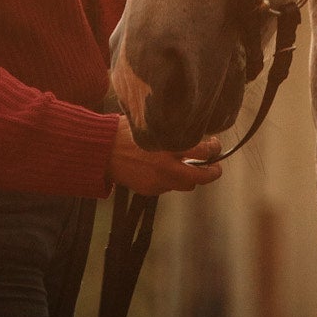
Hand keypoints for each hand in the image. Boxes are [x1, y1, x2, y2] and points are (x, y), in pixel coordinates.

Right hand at [106, 116, 221, 193]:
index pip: (201, 151)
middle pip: (200, 177)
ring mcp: (158, 181)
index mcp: (167, 147)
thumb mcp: (149, 126)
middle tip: (215, 168)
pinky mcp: (150, 190)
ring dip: (190, 177)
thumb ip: (169, 132)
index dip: (213, 149)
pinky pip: (168, 186)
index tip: (214, 145)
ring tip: (189, 167)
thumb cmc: (122, 133)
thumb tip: (190, 131)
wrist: (101, 152)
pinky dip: (170, 179)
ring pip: (186, 185)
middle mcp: (165, 167)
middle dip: (212, 173)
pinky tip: (162, 169)